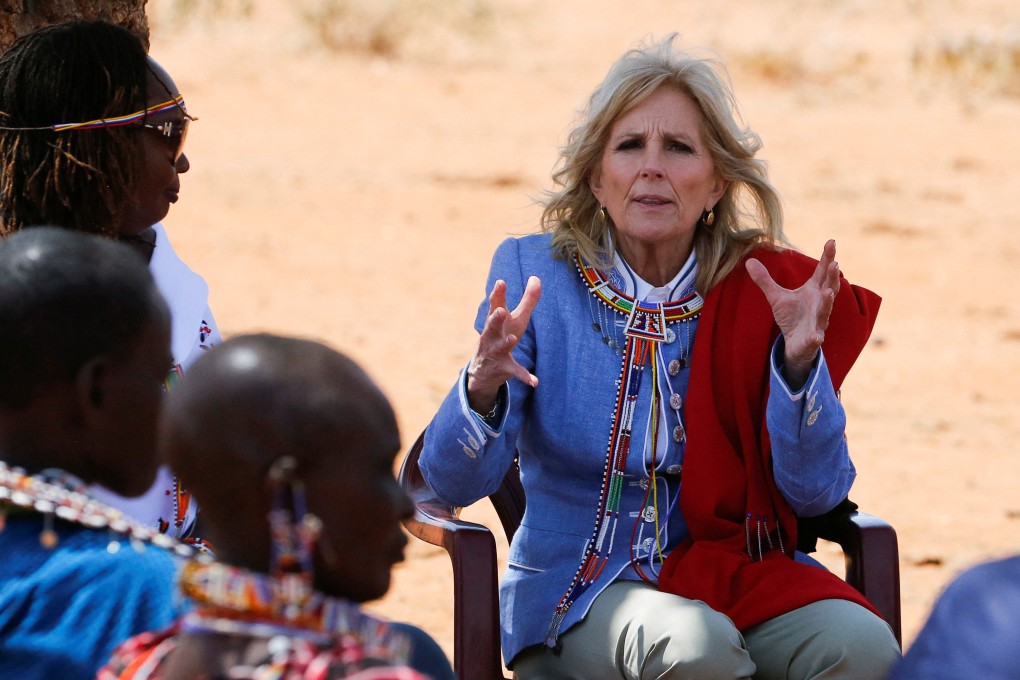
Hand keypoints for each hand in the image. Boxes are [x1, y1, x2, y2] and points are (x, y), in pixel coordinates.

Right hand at [466, 276, 541, 412]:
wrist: (483, 369)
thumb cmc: (501, 335)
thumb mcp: (515, 318)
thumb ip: (527, 299)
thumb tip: (537, 277)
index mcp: (496, 321)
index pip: (495, 305)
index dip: (498, 294)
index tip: (501, 282)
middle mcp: (492, 335)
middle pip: (492, 325)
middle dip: (495, 318)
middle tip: (500, 311)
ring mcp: (496, 352)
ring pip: (500, 347)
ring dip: (506, 343)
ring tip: (512, 339)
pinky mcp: (504, 367)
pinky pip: (515, 371)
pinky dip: (524, 376)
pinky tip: (535, 381)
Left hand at [746, 240, 839, 389]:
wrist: (795, 344)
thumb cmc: (791, 317)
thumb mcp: (776, 297)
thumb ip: (764, 280)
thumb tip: (749, 261)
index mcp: (814, 291)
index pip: (822, 272)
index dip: (827, 257)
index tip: (831, 241)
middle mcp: (820, 304)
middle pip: (829, 287)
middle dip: (832, 276)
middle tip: (835, 264)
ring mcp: (818, 322)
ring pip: (825, 312)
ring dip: (827, 302)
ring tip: (828, 292)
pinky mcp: (813, 339)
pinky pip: (815, 338)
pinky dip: (816, 337)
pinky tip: (816, 337)